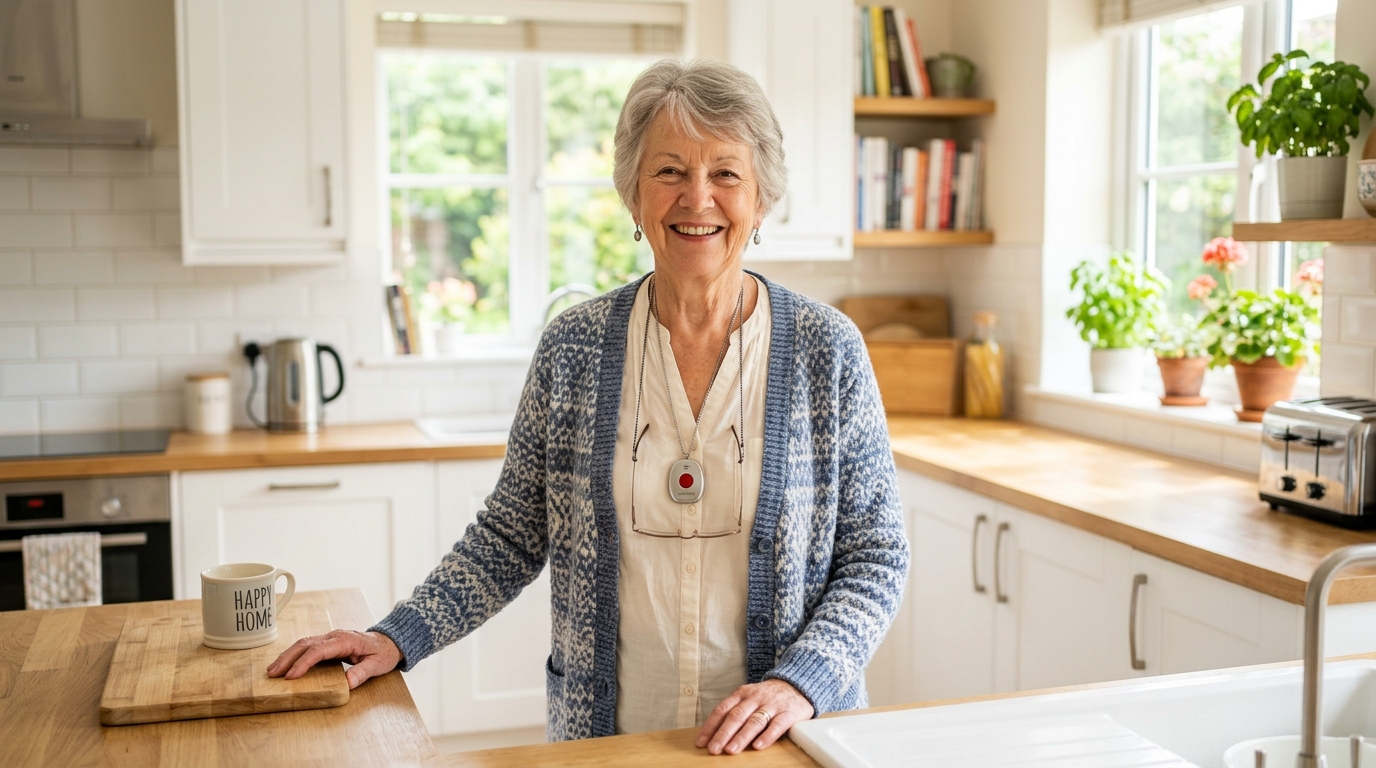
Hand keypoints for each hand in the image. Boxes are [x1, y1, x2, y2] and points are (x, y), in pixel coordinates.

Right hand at [266, 629, 401, 688]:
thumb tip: (347, 682)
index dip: (304, 662)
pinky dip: (293, 654)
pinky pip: (307, 646)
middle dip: (288, 658)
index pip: (319, 650)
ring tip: (272, 670)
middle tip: (273, 673)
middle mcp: (334, 636)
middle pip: (306, 644)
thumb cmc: (382, 653)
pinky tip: (284, 664)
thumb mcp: (378, 664)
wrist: (388, 641)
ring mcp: (329, 637)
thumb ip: (363, 673)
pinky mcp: (327, 642)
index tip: (291, 676)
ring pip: (303, 643)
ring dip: (287, 656)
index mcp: (345, 640)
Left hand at [696, 679, 813, 754]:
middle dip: (723, 734)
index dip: (711, 726)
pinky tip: (758, 746)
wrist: (797, 684)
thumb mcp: (749, 697)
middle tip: (713, 749)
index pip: (722, 710)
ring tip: (731, 750)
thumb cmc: (767, 696)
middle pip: (736, 716)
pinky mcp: (789, 712)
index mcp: (742, 694)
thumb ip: (734, 711)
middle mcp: (755, 698)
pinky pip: (777, 725)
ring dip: (741, 737)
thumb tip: (713, 734)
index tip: (702, 742)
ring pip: (754, 721)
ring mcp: (772, 705)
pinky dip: (767, 736)